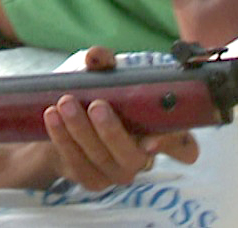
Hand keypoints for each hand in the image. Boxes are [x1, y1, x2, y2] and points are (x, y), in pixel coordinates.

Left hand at [43, 47, 199, 191]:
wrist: (67, 123)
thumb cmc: (98, 95)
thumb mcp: (103, 76)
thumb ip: (106, 64)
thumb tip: (96, 57)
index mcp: (163, 131)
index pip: (185, 147)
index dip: (177, 147)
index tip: (154, 139)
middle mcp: (145, 157)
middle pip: (134, 157)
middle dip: (112, 132)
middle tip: (96, 105)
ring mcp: (119, 172)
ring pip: (102, 159)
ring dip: (81, 131)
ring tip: (65, 103)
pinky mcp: (94, 180)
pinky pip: (79, 165)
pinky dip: (64, 139)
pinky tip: (52, 117)